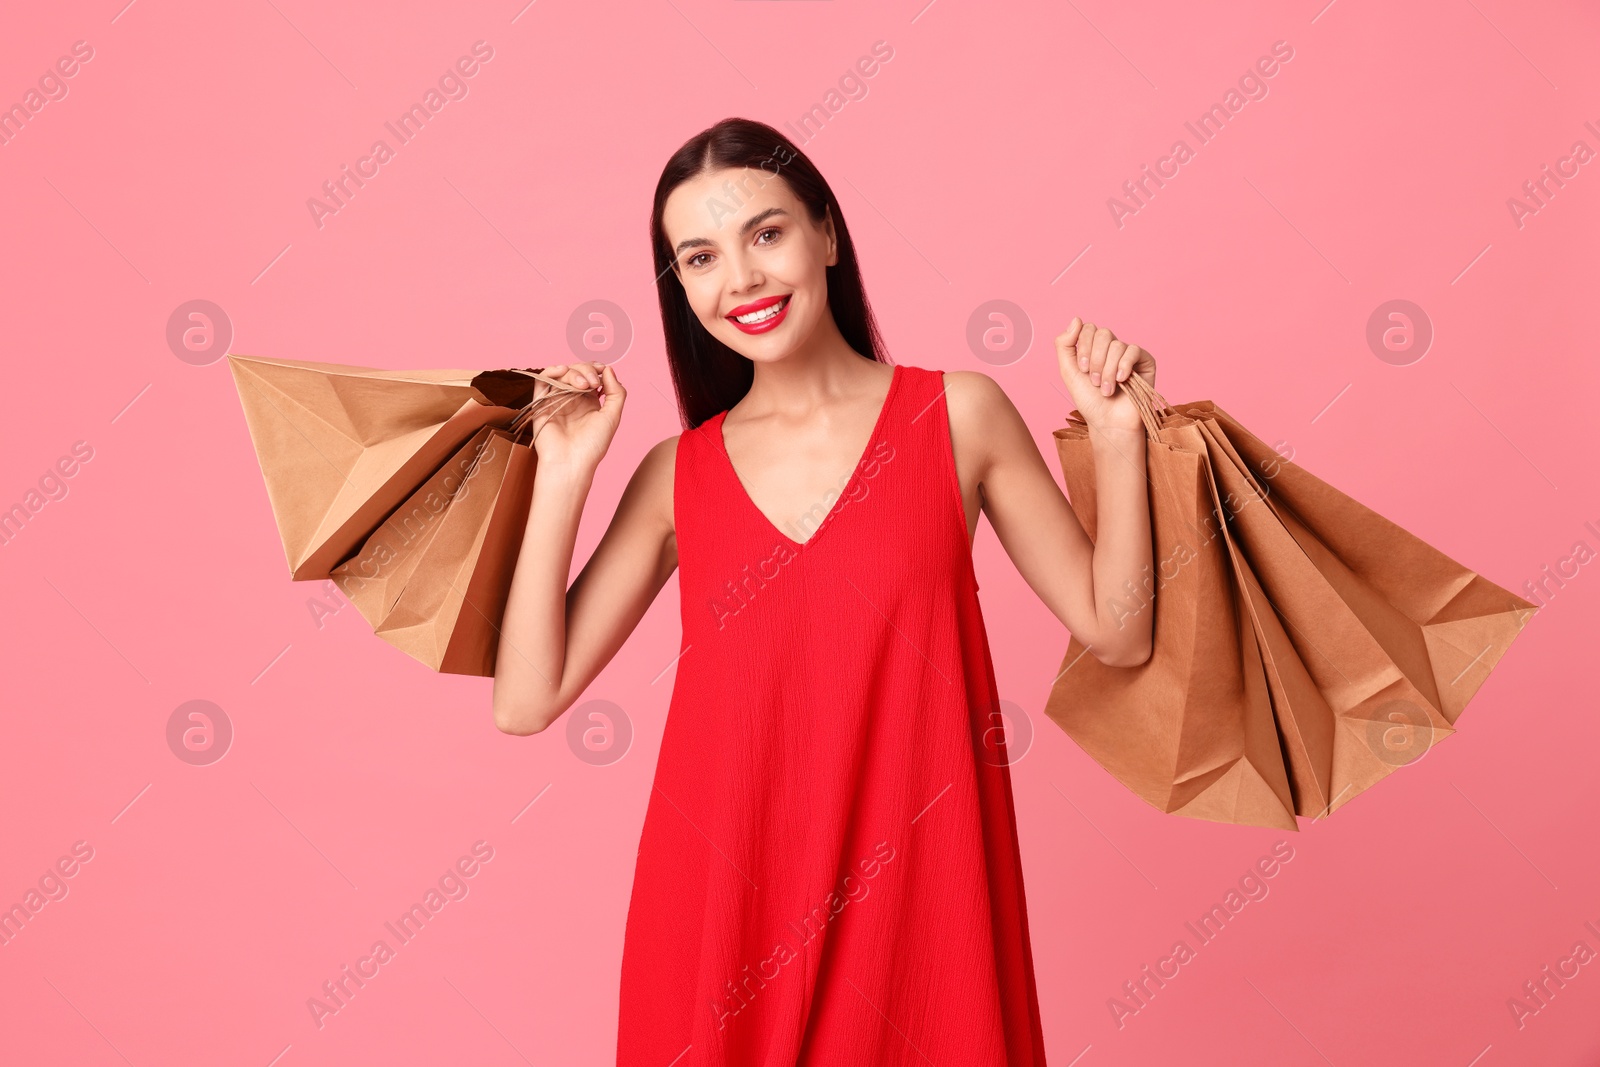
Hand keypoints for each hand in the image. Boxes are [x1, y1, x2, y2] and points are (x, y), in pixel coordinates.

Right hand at [527, 360, 625, 470]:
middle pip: (577, 371)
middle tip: (592, 383)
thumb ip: (616, 393)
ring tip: (582, 385)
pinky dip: (551, 371)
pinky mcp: (542, 403)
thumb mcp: (612, 417)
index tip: (603, 371)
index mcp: (590, 401)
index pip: (592, 375)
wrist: (571, 462)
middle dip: (587, 370)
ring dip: (573, 372)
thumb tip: (609, 369)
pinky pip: (542, 380)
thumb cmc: (593, 445)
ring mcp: (557, 399)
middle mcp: (573, 398)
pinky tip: (562, 370)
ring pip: (562, 373)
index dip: (597, 368)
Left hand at [1054, 317, 1156, 433]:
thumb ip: (1064, 344)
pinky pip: (1134, 351)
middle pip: (1103, 333)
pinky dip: (1124, 366)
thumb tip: (1076, 318)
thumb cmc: (1089, 400)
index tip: (1082, 369)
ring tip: (1106, 389)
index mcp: (1093, 347)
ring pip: (1117, 345)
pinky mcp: (1145, 361)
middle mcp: (1111, 348)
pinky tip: (1121, 381)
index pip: (1088, 329)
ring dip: (1107, 370)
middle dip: (1095, 359)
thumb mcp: (1068, 372)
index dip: (1084, 347)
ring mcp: (1128, 354)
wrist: (1108, 422)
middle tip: (1094, 381)